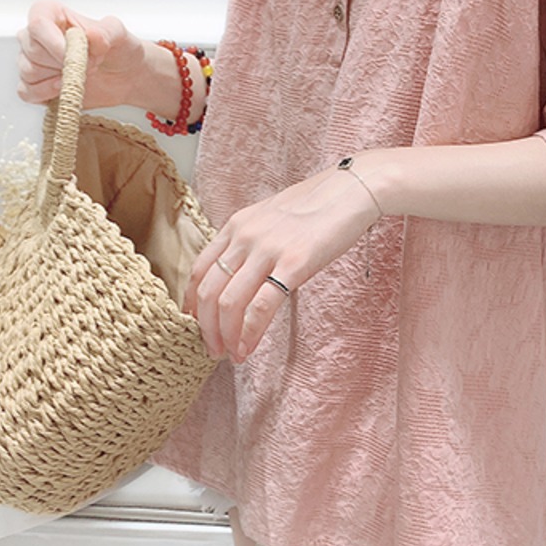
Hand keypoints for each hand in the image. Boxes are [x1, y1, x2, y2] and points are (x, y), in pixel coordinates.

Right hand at [16, 0, 146, 107]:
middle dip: (64, 63)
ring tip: (81, 74)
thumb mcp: (118, 34)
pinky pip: (27, 91)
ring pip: (29, 72)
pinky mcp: (34, 84)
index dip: (53, 42)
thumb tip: (91, 34)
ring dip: (59, 78)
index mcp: (52, 14)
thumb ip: (106, 32)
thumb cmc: (117, 49)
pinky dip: (45, 93)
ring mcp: (32, 60)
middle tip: (89, 64)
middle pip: (33, 51)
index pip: (37, 23)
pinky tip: (65, 88)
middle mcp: (36, 36)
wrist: (125, 76)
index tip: (73, 54)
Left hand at [184, 164, 382, 361]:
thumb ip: (252, 243)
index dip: (193, 304)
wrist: (352, 190)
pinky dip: (250, 333)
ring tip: (232, 354)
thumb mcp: (271, 217)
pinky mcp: (294, 264)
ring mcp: (267, 250)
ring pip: (229, 302)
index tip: (199, 326)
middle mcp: (244, 237)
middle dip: (206, 328)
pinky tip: (249, 347)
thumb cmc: (318, 206)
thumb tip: (243, 275)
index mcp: (237, 225)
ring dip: (226, 336)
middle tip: (214, 350)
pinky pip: (261, 306)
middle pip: (208, 291)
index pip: (199, 270)